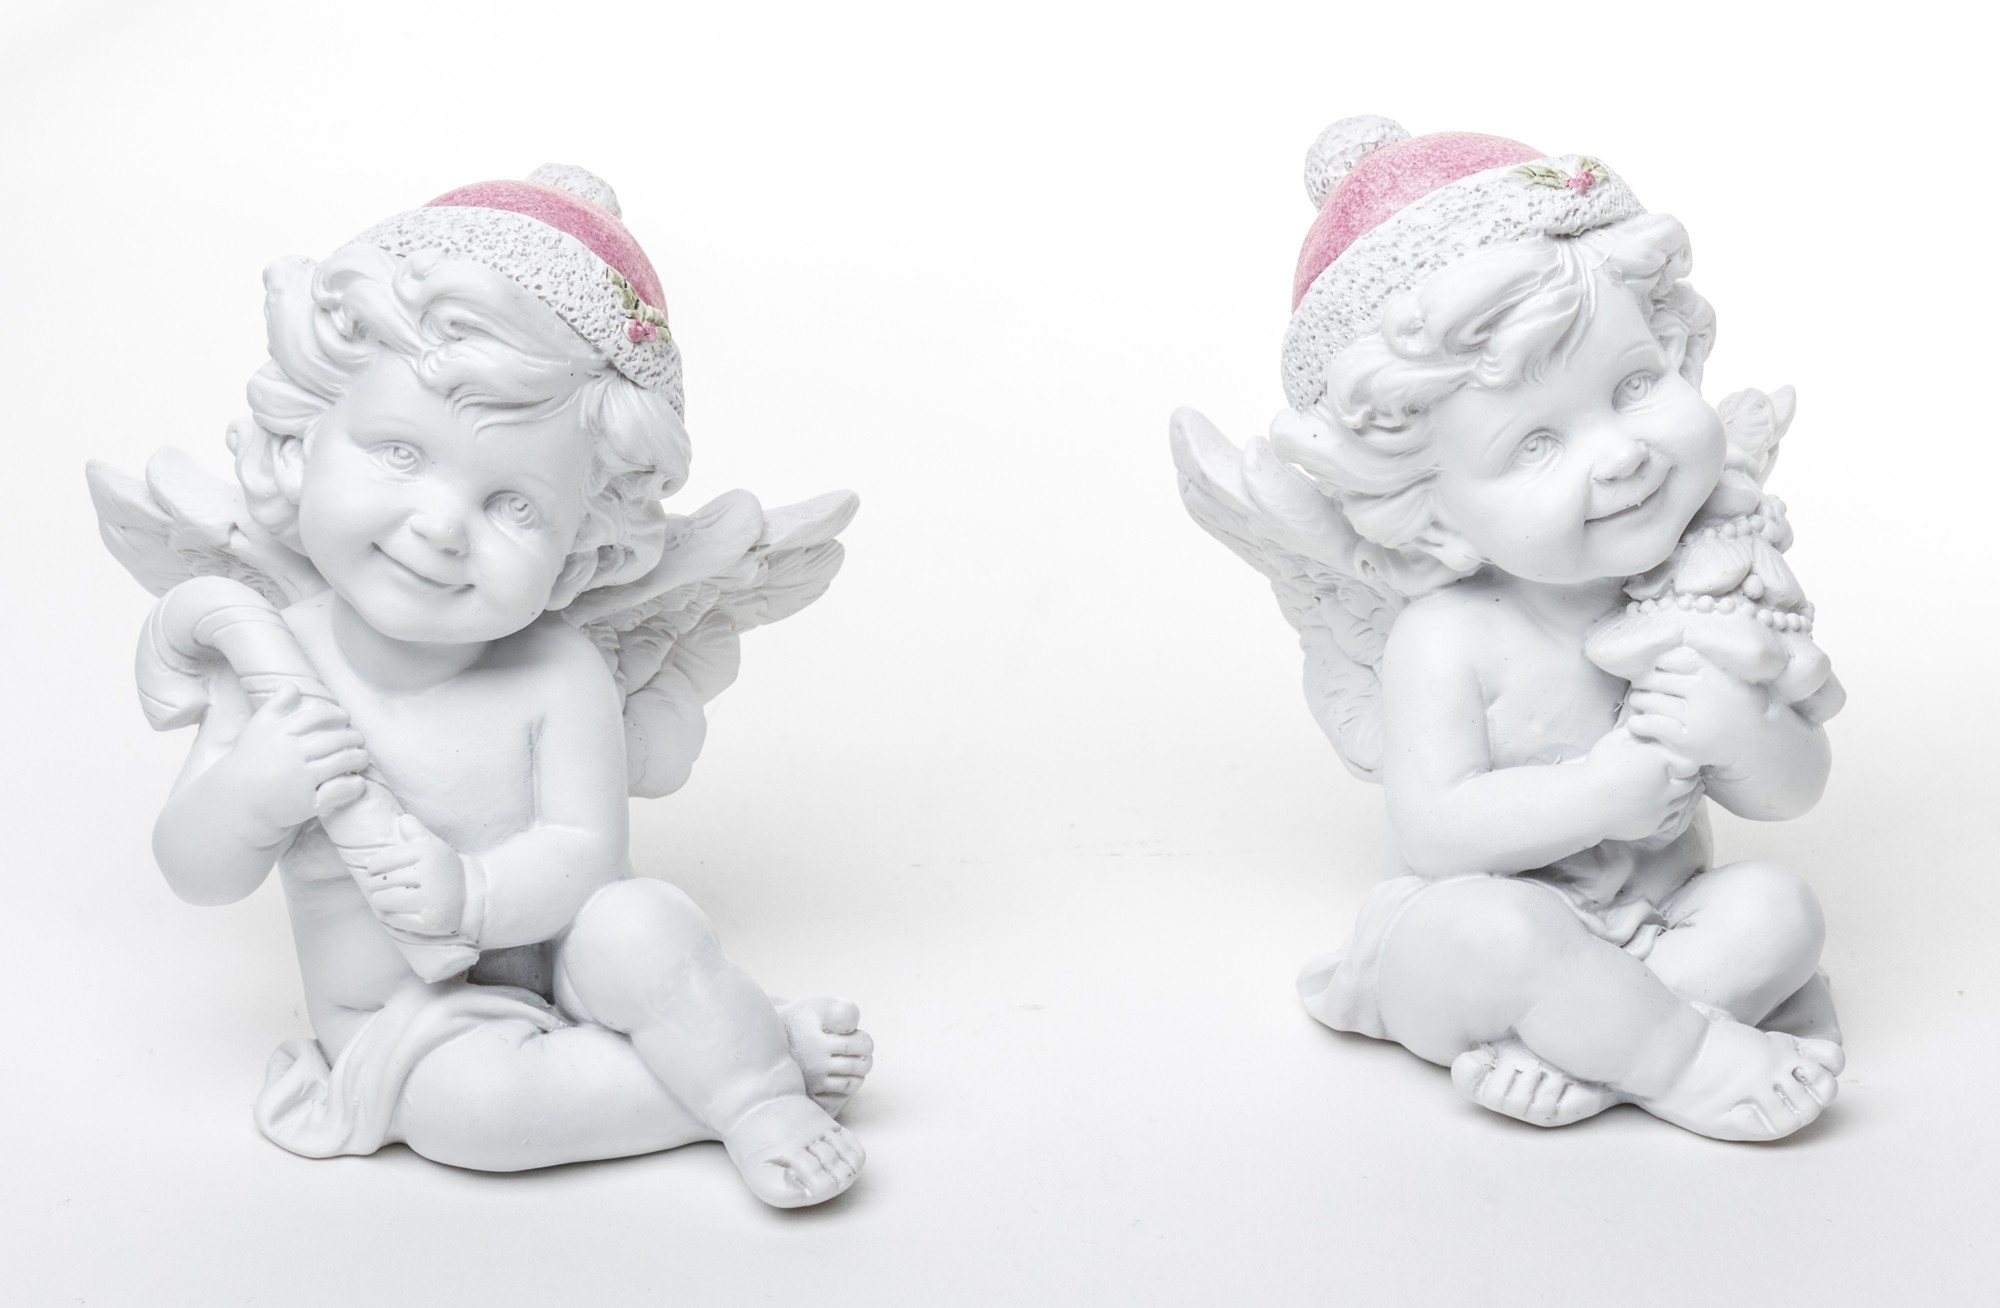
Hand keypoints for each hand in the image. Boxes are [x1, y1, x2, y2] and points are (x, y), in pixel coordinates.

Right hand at [224, 683, 368, 831]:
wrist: (236, 800)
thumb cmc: (249, 760)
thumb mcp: (257, 729)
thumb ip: (275, 705)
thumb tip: (291, 685)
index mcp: (280, 734)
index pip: (317, 717)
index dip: (336, 715)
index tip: (346, 718)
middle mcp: (291, 755)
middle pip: (334, 740)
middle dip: (353, 738)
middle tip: (360, 739)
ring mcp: (300, 780)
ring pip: (341, 763)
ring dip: (358, 758)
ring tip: (363, 757)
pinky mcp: (306, 802)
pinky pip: (337, 791)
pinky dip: (352, 785)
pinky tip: (358, 781)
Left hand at [365, 814, 467, 937]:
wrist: (471, 896)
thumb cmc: (444, 870)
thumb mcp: (435, 848)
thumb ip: (417, 832)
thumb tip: (403, 819)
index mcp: (428, 852)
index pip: (382, 860)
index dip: (373, 867)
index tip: (374, 871)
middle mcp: (431, 874)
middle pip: (380, 882)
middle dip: (375, 885)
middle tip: (378, 887)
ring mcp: (431, 899)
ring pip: (384, 900)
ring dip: (379, 900)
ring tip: (383, 898)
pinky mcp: (430, 921)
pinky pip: (394, 919)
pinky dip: (391, 916)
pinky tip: (396, 911)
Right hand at [1589, 726, 1701, 843]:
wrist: (1584, 803)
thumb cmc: (1597, 768)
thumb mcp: (1614, 740)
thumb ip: (1636, 732)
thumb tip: (1648, 723)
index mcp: (1660, 763)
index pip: (1691, 762)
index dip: (1685, 759)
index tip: (1675, 756)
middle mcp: (1666, 788)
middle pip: (1690, 783)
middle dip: (1685, 777)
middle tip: (1675, 771)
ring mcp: (1660, 809)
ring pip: (1683, 801)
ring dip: (1679, 794)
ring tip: (1668, 787)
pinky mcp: (1653, 825)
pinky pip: (1672, 818)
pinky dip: (1670, 810)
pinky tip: (1661, 803)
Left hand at [1624, 647, 1773, 769]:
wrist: (1756, 741)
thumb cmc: (1737, 705)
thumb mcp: (1726, 675)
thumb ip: (1701, 661)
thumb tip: (1671, 641)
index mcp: (1711, 670)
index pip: (1667, 657)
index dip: (1656, 663)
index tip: (1655, 669)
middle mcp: (1702, 690)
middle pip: (1653, 679)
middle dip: (1642, 682)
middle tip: (1641, 686)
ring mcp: (1694, 717)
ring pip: (1646, 701)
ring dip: (1637, 701)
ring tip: (1640, 702)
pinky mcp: (1686, 740)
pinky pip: (1649, 725)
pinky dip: (1637, 723)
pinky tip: (1638, 723)